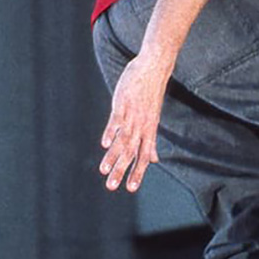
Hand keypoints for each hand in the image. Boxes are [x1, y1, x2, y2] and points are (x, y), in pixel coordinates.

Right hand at [98, 53, 169, 192]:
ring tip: (103, 171)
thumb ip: (151, 141)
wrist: (154, 69)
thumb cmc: (151, 95)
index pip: (144, 157)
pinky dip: (110, 132)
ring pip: (122, 140)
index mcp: (149, 132)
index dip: (138, 173)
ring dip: (113, 156)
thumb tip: (154, 160)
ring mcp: (132, 116)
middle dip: (122, 171)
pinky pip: (116, 121)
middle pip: (131, 153)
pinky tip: (104, 144)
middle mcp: (141, 127)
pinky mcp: (122, 104)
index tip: (131, 189)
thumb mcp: (153, 120)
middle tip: (112, 187)